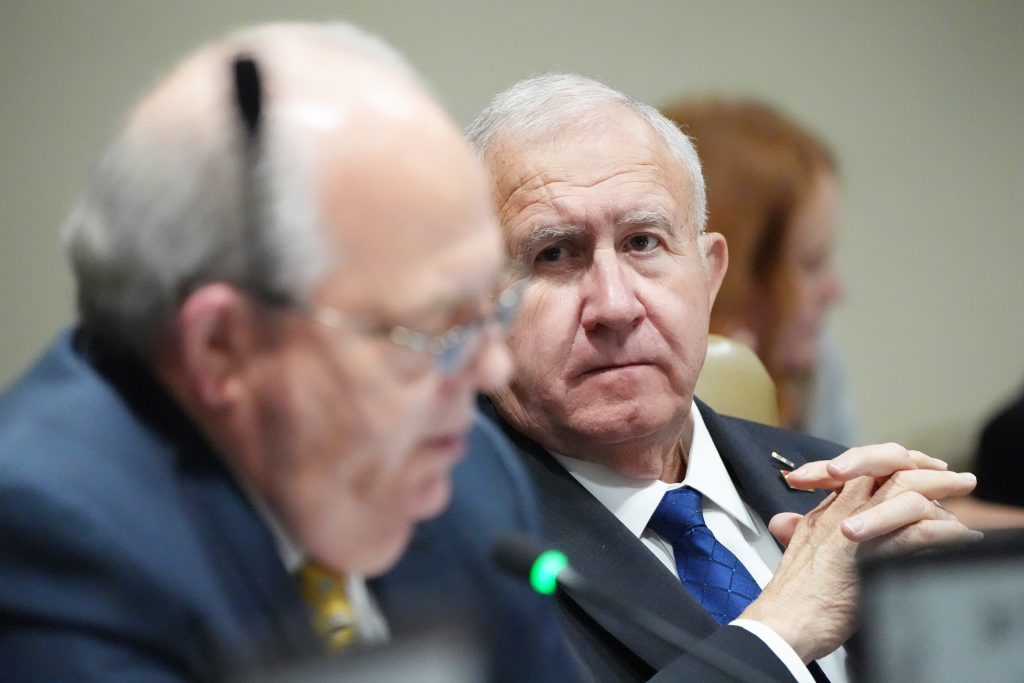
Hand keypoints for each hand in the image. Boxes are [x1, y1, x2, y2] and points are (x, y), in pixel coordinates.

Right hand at [741, 443, 981, 661]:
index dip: (894, 463)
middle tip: (953, 475)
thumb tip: (790, 523)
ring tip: (963, 502)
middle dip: (924, 468)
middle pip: (884, 467)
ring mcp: (852, 530)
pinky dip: (942, 534)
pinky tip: (958, 538)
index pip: (862, 468)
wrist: (783, 623)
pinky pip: (914, 534)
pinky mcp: (868, 557)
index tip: (921, 468)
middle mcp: (838, 513)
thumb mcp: (795, 553)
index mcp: (824, 512)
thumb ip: (800, 531)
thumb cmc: (793, 600)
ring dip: (940, 494)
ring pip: (902, 493)